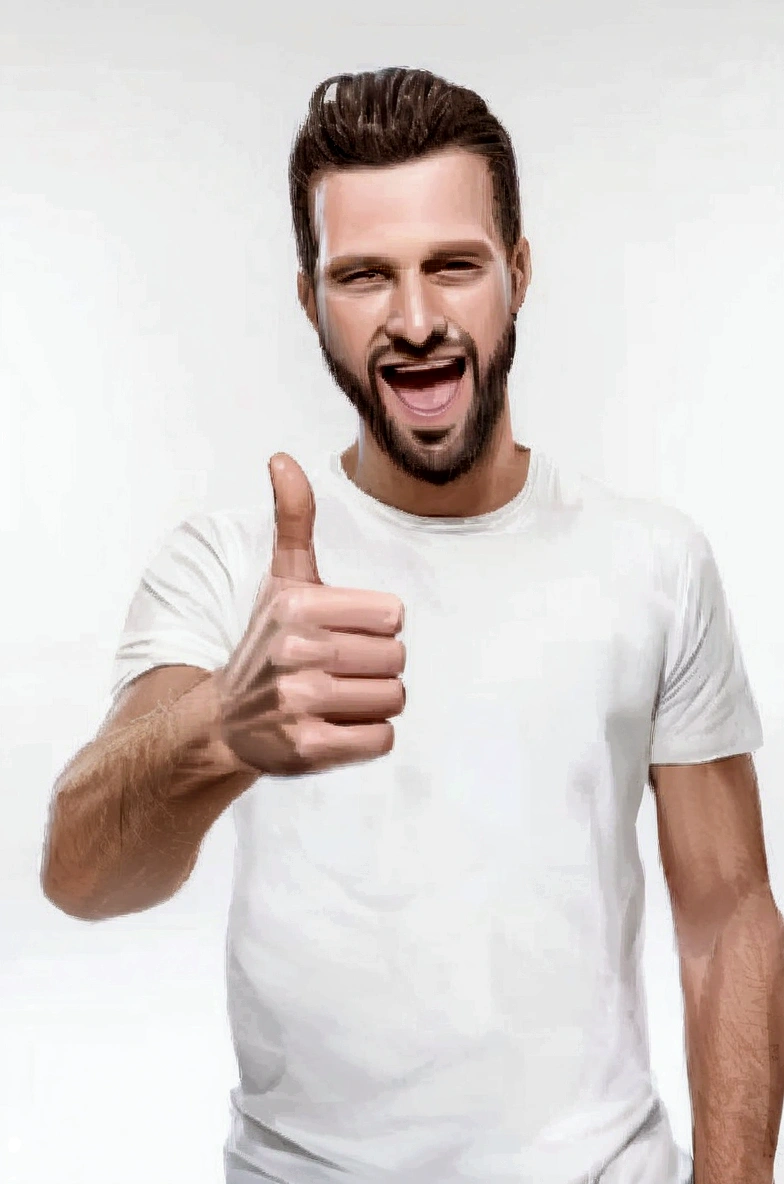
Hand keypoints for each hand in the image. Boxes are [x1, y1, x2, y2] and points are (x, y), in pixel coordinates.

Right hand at [218, 453, 405, 774]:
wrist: (225, 721)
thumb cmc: (269, 643)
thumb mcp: (282, 581)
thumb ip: (294, 521)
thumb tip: (282, 458)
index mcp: (298, 605)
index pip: (393, 615)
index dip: (376, 626)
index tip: (343, 634)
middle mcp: (296, 652)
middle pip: (396, 659)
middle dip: (376, 666)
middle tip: (339, 670)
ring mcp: (300, 704)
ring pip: (393, 698)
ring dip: (375, 702)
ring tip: (338, 698)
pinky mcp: (309, 749)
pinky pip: (381, 738)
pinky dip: (369, 735)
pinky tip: (338, 726)